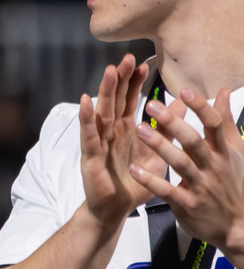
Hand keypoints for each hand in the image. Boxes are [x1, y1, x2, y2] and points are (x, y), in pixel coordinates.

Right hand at [80, 56, 165, 229]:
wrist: (115, 210)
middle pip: (115, 99)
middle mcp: (110, 131)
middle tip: (127, 58)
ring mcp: (99, 142)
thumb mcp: (157, 153)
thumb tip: (182, 106)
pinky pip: (89, 135)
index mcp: (125, 129)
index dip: (135, 82)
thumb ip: (168, 130)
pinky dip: (86, 118)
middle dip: (121, 79)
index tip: (144, 63)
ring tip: (110, 72)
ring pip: (102, 112)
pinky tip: (86, 103)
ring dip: (105, 91)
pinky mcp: (91, 156)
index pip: (130, 100)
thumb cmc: (132, 182)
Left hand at [132, 86, 243, 256]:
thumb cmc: (234, 183)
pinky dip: (151, 180)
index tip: (183, 91)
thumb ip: (225, 122)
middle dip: (173, 122)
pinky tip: (134, 170)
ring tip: (138, 129)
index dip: (200, 107)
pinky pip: (167, 190)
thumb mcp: (235, 152)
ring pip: (179, 163)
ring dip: (159, 145)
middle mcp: (213, 166)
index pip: (214, 124)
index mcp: (224, 152)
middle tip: (150, 105)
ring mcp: (201, 186)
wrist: (238, 225)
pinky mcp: (187, 204)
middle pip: (193, 141)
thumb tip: (221, 92)